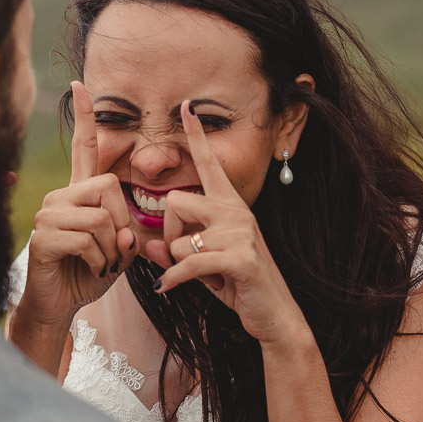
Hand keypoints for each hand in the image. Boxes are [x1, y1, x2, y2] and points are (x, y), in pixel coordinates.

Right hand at [17, 81, 138, 327]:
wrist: (60, 303)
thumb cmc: (89, 272)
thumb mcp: (119, 248)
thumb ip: (128, 232)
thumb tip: (127, 233)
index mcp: (79, 192)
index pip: (84, 147)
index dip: (84, 117)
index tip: (81, 84)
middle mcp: (60, 196)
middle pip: (108, 187)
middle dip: (122, 223)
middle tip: (115, 250)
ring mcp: (48, 215)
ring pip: (99, 217)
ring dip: (110, 248)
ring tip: (100, 262)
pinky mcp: (42, 237)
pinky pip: (86, 239)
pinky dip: (99, 260)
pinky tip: (89, 269)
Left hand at [143, 101, 307, 345]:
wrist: (273, 315)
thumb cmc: (237, 285)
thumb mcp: (202, 266)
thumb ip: (175, 252)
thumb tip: (149, 246)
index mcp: (229, 205)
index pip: (209, 163)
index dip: (197, 135)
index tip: (186, 105)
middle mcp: (236, 211)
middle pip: (175, 202)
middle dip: (167, 233)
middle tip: (181, 257)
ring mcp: (241, 233)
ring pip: (179, 239)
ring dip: (177, 264)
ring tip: (199, 276)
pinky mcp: (240, 258)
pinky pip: (188, 263)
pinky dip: (173, 280)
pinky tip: (169, 289)